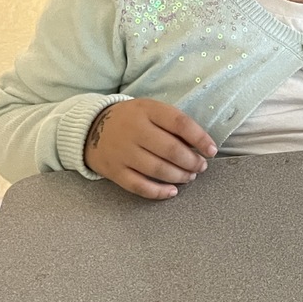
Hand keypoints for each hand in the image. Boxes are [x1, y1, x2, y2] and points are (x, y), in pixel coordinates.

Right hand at [83, 99, 217, 199]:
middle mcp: (134, 130)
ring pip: (157, 169)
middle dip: (192, 161)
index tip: (212, 150)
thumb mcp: (151, 111)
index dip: (200, 138)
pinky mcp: (114, 171)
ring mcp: (122, 152)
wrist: (90, 128)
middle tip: (201, 166)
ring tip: (190, 176)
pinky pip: (139, 186)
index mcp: (147, 110)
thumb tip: (201, 145)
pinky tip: (172, 191)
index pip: (179, 123)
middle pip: (171, 149)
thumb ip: (173, 124)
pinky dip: (159, 191)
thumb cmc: (132, 120)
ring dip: (179, 176)